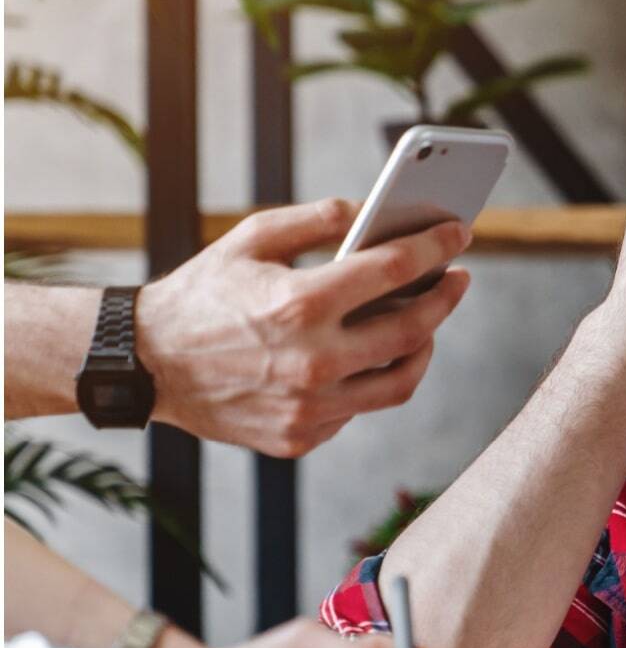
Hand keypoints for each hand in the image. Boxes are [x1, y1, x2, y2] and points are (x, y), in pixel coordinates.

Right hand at [136, 199, 473, 456]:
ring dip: (423, 348)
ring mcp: (308, 406)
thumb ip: (316, 218)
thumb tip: (373, 212)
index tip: (458, 233)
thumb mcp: (251, 238)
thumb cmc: (201, 294)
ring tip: (425, 323)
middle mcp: (311, 361)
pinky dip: (370, 378)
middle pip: (413, 331)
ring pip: (400, 382)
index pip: (395, 269)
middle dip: (445, 299)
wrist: (145, 364)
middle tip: (457, 280)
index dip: (435, 247)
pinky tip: (369, 355)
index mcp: (299, 304)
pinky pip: (359, 407)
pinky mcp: (300, 436)